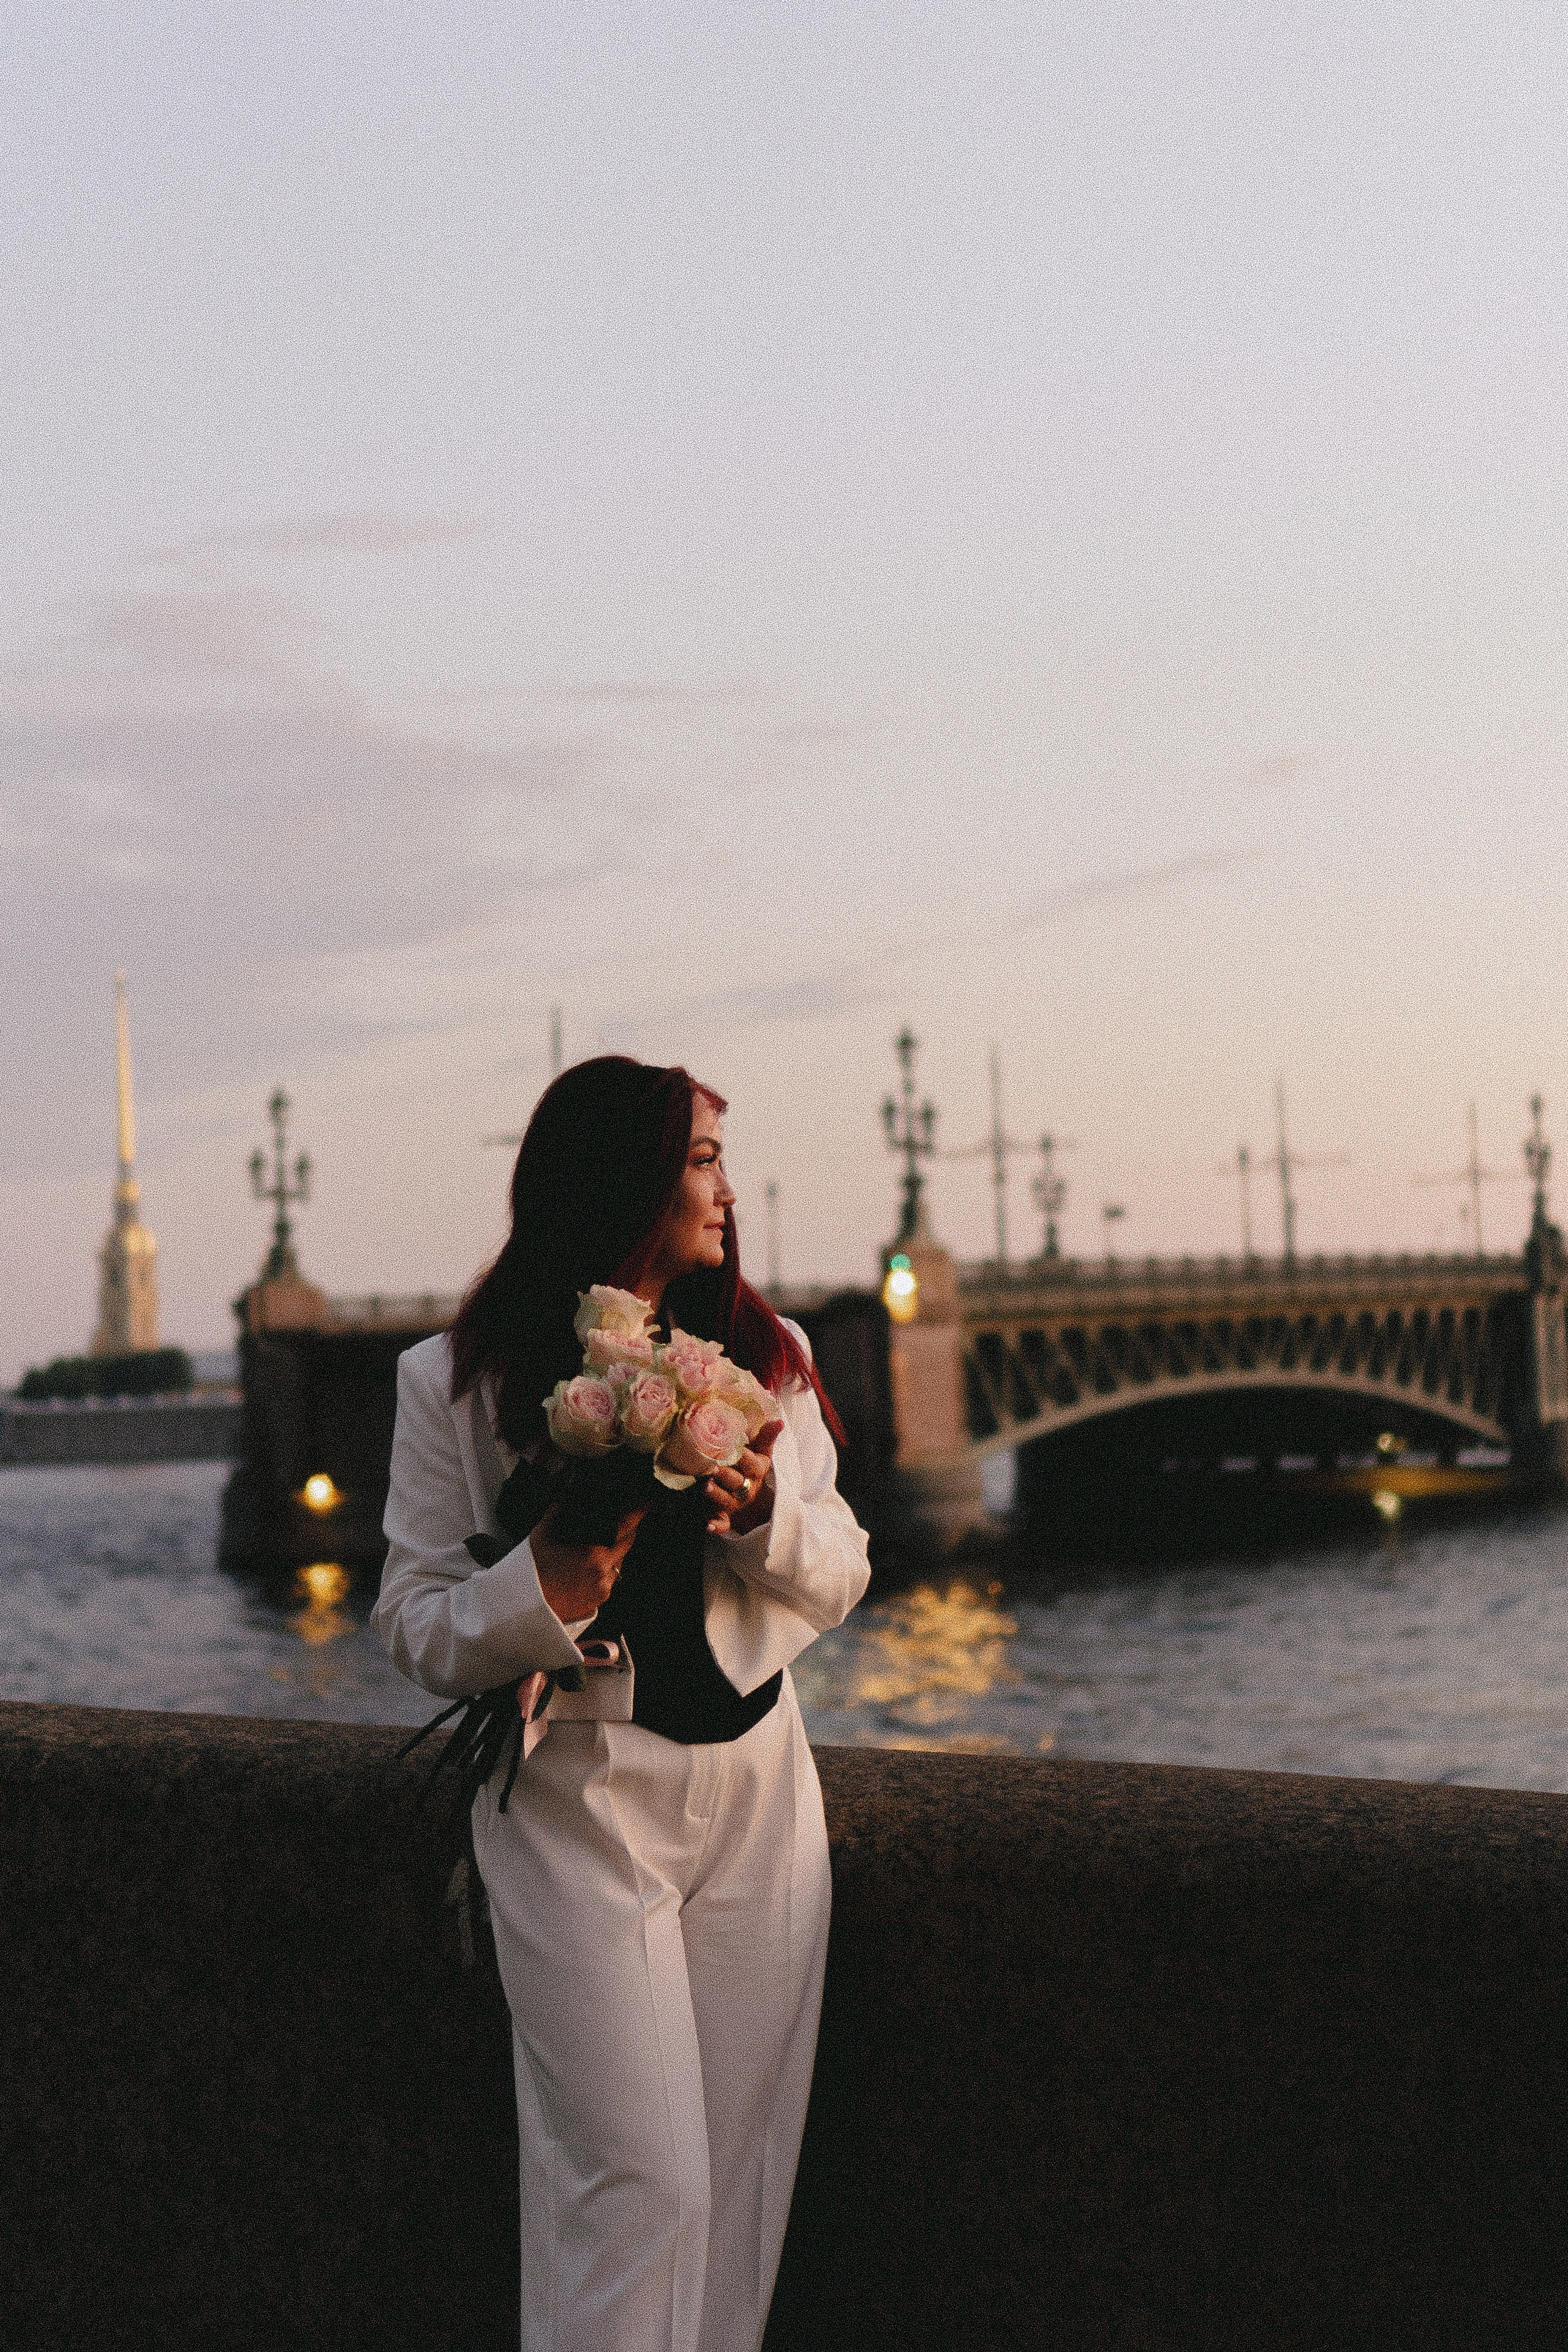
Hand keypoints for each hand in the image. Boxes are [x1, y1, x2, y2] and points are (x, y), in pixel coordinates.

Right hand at [531, 1501, 645, 1620]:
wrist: (524, 1609)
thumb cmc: (531, 1574)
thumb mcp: (540, 1537)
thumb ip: (554, 1514)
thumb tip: (562, 1500)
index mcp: (593, 1553)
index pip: (626, 1526)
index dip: (640, 1511)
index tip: (648, 1499)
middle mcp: (603, 1572)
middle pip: (628, 1543)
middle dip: (627, 1529)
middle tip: (622, 1519)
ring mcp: (603, 1588)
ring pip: (619, 1563)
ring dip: (614, 1551)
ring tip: (596, 1546)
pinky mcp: (598, 1601)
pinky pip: (609, 1579)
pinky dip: (604, 1570)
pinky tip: (588, 1567)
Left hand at [706, 1419, 783, 1535]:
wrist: (752, 1501)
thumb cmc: (751, 1469)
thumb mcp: (761, 1453)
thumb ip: (766, 1437)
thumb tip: (779, 1420)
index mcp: (756, 1471)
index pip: (752, 1464)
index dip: (745, 1458)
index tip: (738, 1450)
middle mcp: (747, 1488)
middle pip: (737, 1482)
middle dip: (726, 1475)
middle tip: (713, 1467)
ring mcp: (736, 1504)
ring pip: (727, 1500)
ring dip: (717, 1494)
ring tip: (705, 1487)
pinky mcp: (725, 1517)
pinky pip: (722, 1523)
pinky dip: (715, 1526)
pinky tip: (708, 1526)